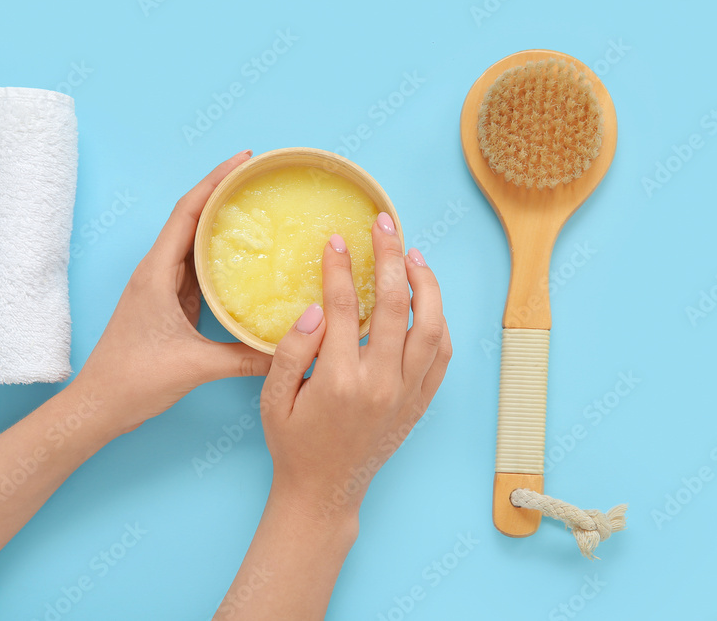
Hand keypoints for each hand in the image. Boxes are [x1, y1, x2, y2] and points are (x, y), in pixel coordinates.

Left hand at [70, 150, 272, 435]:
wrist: (100, 405)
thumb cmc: (134, 380)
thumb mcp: (196, 366)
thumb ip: (243, 357)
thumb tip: (285, 350)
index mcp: (157, 273)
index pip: (188, 212)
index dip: (215, 181)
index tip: (243, 160)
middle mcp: (157, 272)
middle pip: (191, 219)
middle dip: (222, 194)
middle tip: (257, 179)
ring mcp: (161, 287)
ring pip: (193, 243)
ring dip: (219, 224)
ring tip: (255, 208)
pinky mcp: (167, 304)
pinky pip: (196, 269)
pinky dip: (217, 257)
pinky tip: (241, 257)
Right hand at [260, 213, 451, 519]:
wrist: (323, 492)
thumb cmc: (293, 444)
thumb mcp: (273, 398)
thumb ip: (292, 349)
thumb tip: (316, 308)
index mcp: (339, 379)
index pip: (346, 306)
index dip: (341, 267)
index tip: (337, 240)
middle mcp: (381, 384)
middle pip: (397, 305)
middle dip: (391, 256)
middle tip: (384, 225)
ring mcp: (406, 395)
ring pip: (432, 328)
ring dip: (427, 286)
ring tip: (414, 254)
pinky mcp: (419, 404)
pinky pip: (442, 357)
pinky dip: (441, 324)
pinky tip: (428, 301)